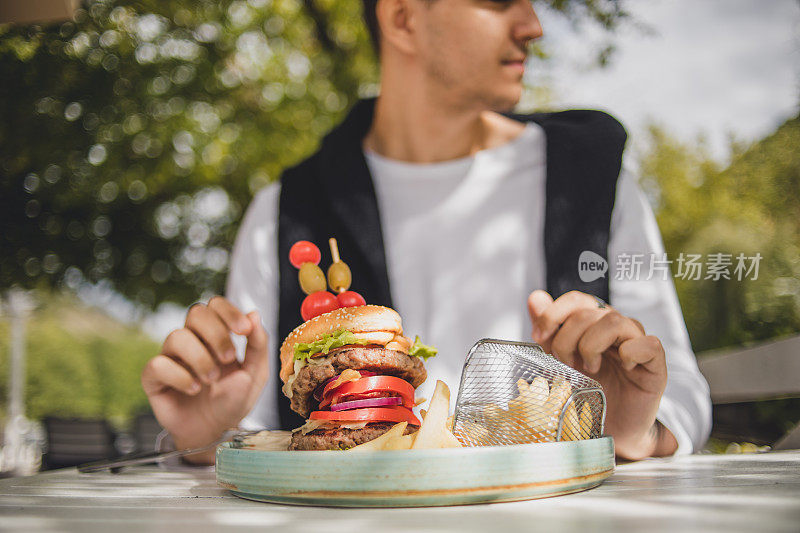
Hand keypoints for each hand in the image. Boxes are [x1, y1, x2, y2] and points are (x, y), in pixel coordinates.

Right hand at [141, 297, 268, 463]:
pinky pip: (157, 365)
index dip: (228, 311)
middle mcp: (192, 340)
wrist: (215, 430)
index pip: (215, 304)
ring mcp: (171, 357)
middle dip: (216, 333)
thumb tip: (254, 313)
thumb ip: (258, 344)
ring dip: (200, 358)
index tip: (243, 330)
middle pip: (195, 313)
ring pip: (176, 337)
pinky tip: (193, 389)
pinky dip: (179, 376)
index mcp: (216, 333)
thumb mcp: (255, 372)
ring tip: (211, 380)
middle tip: (228, 358)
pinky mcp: (154, 378)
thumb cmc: (234, 398)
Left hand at [527, 290, 676, 458]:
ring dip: (592, 346)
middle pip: (588, 312)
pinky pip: (649, 344)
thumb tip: (535, 298)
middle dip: (566, 339)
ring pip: (615, 322)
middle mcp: (615, 328)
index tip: (538, 337)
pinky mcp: (655, 365)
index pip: (576, 300)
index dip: (553, 314)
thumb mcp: (559, 361)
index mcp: (592, 324)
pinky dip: (630, 353)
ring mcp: (636, 344)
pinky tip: (622, 368)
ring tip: (590, 368)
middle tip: (566, 363)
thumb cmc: (588, 394)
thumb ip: (548, 330)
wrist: (611, 430)